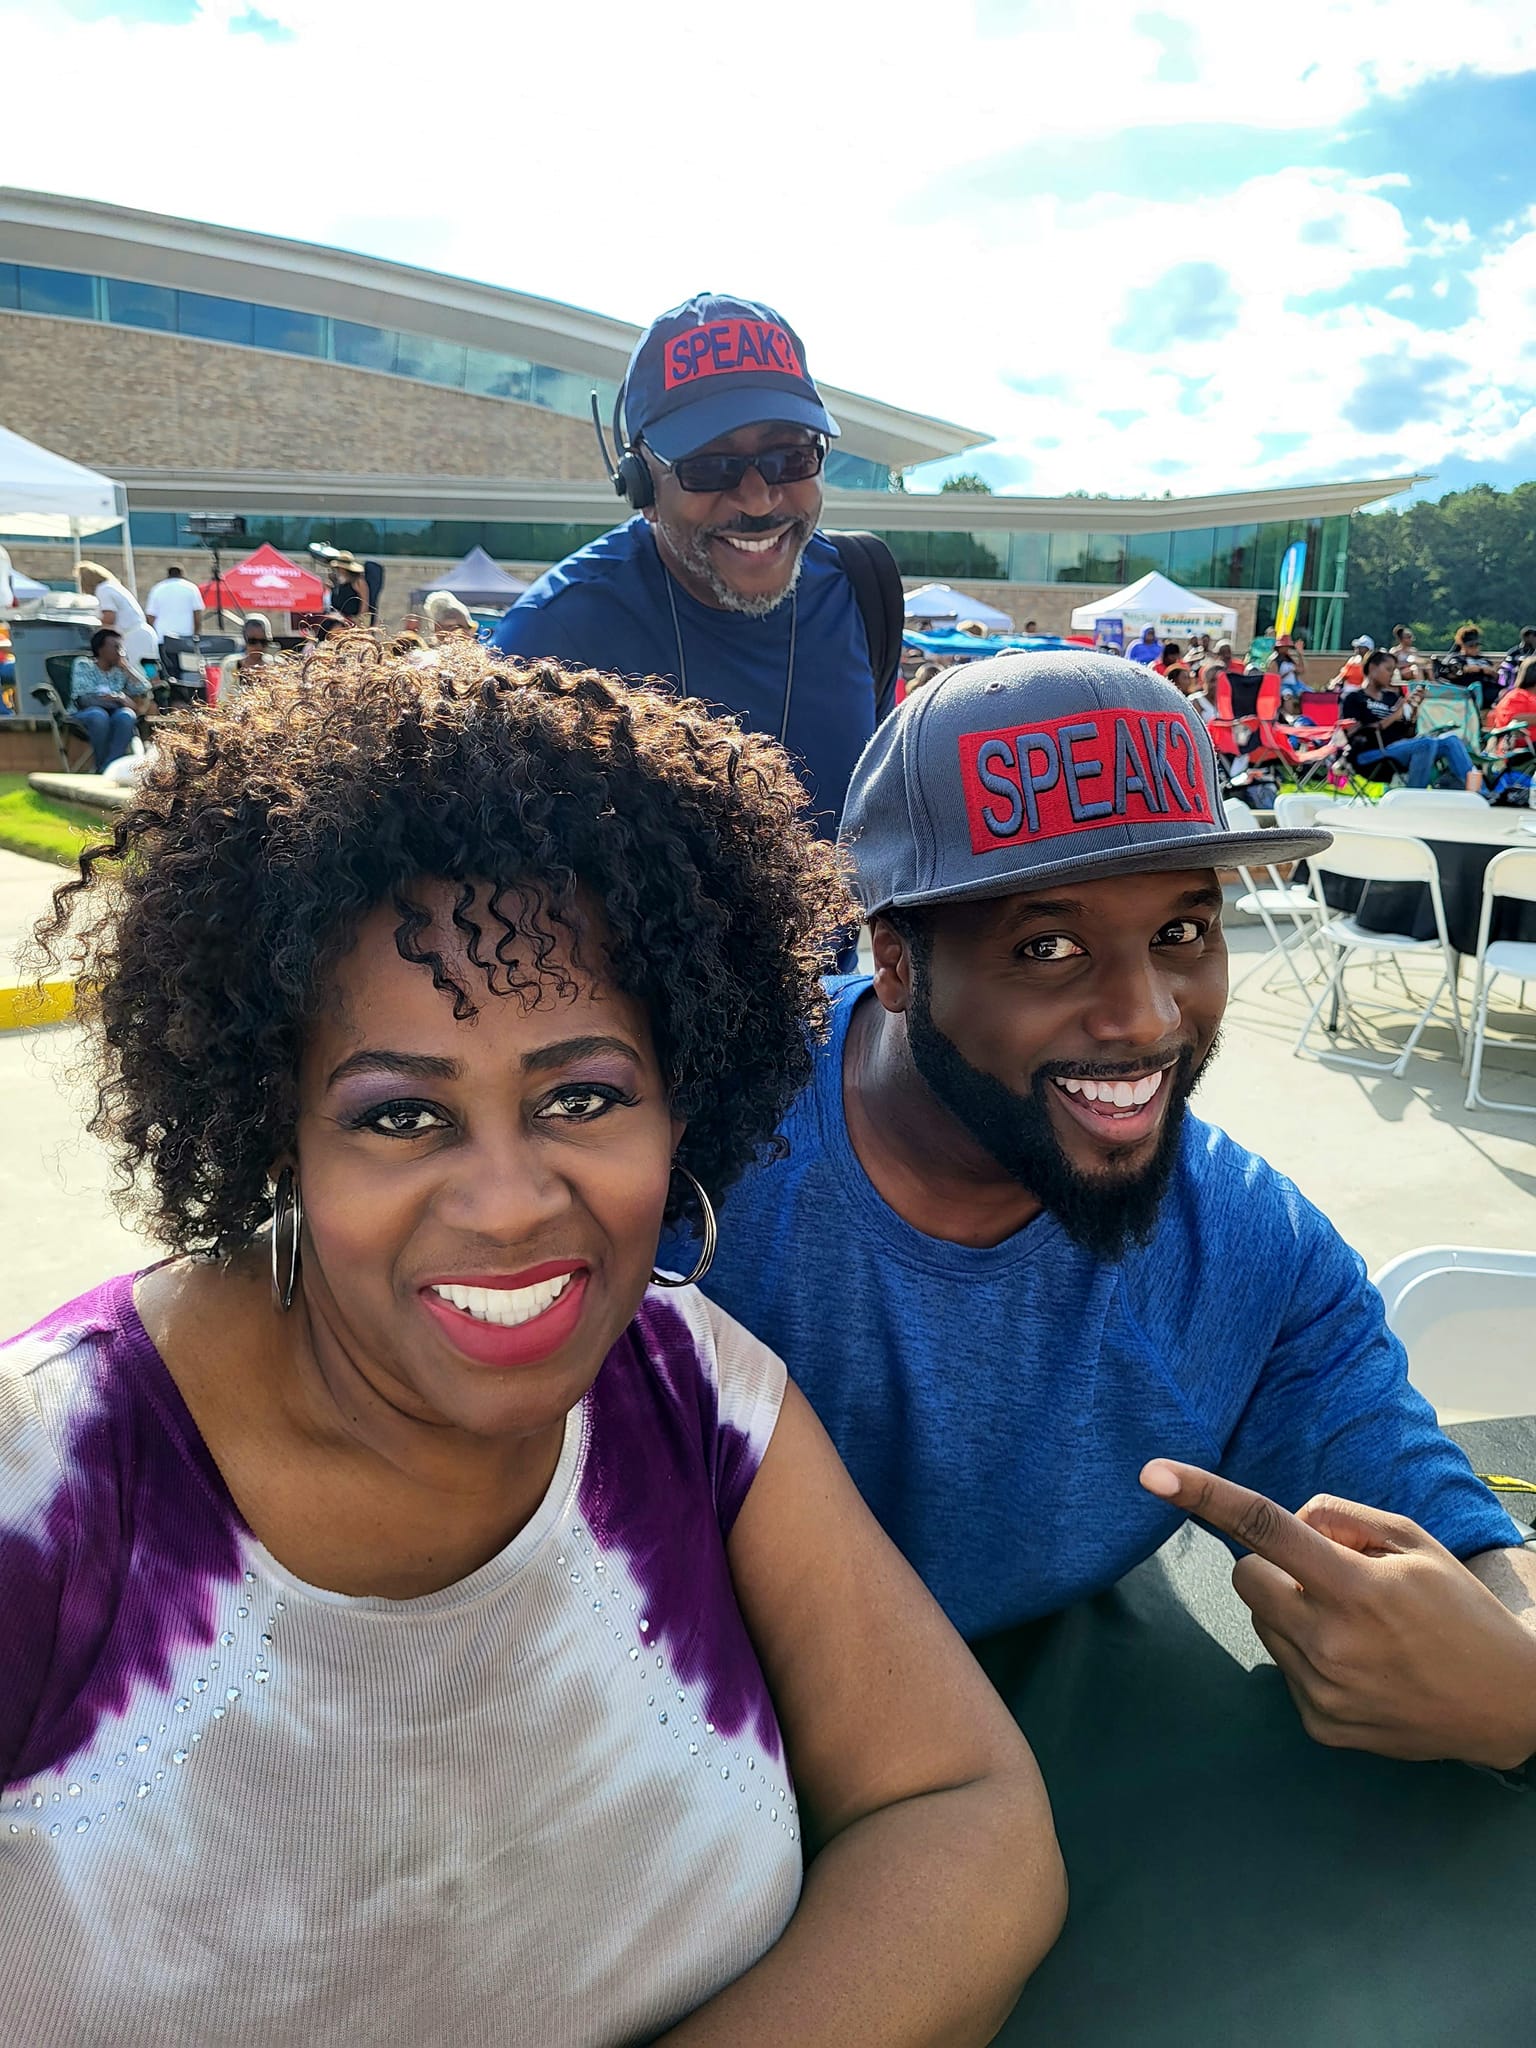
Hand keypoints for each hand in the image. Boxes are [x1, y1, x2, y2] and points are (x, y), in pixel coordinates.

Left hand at [1141, 1460, 1535, 1766]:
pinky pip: (1285, 1669)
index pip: (1264, 1529)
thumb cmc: (1459, 1611)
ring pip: (1263, 1624)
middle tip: (1328, 1579)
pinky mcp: (1321, 1726)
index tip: (1153, 1473)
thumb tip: (1289, 1523)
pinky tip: (1360, 1665)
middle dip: (1273, 1569)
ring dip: (1292, 1612)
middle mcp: (1330, 1642)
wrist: (1510, 1705)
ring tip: (1356, 1627)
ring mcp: (1322, 1691)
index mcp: (1355, 1588)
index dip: (1205, 1495)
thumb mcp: (1414, 1542)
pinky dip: (1308, 1656)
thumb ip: (1342, 1517)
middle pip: (1247, 1579)